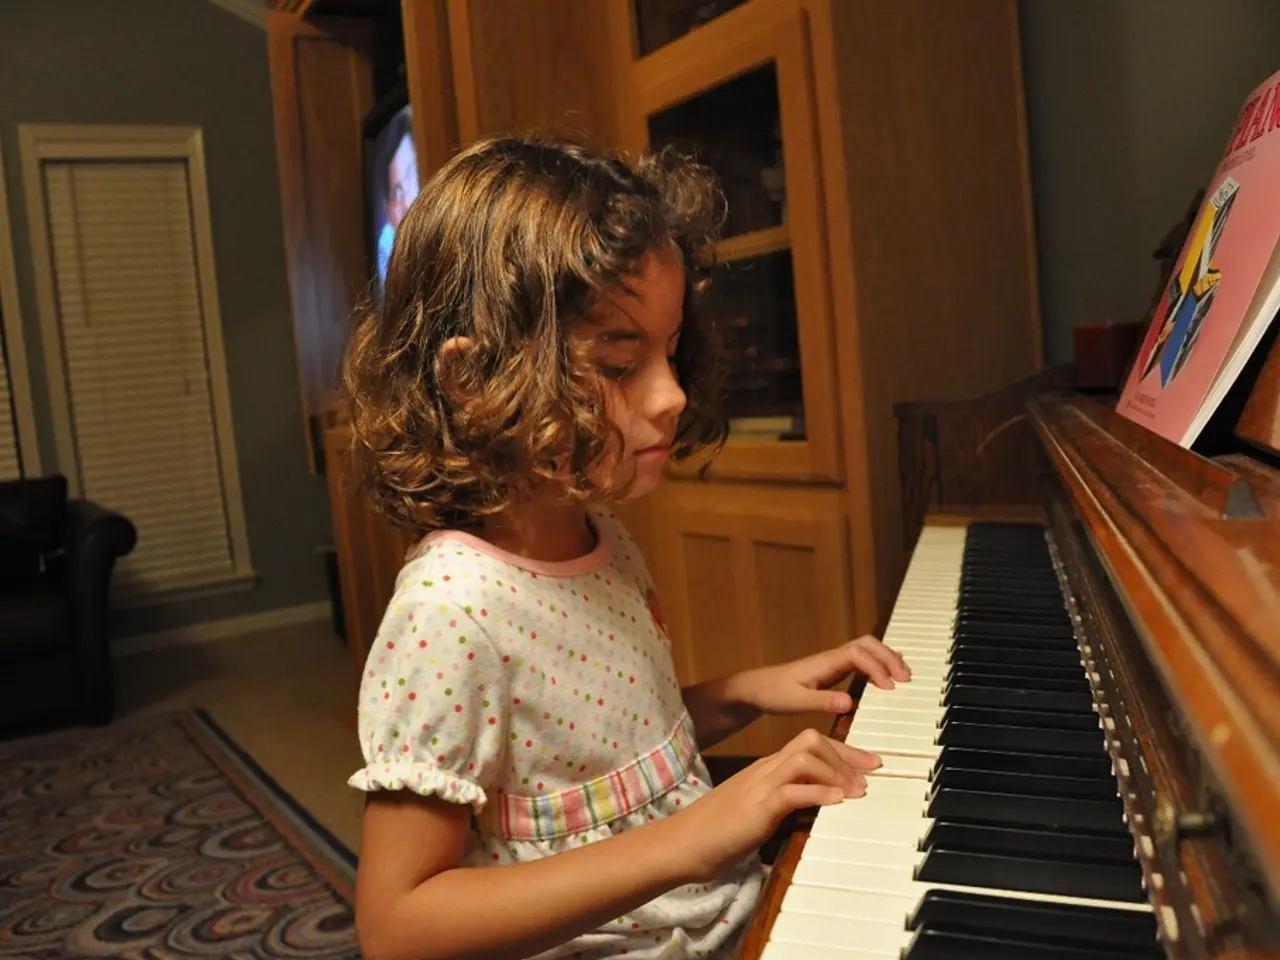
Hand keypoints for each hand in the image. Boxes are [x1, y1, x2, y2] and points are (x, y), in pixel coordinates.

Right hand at [673, 729, 880, 882]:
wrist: (683, 842)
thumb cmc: (719, 832)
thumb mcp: (760, 812)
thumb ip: (786, 803)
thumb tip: (818, 807)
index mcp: (767, 769)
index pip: (810, 744)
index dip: (843, 750)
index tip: (869, 764)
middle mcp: (765, 770)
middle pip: (811, 740)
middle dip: (846, 754)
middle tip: (871, 774)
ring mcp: (759, 785)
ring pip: (804, 757)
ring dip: (836, 772)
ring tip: (856, 791)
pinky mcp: (756, 807)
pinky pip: (791, 791)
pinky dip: (817, 793)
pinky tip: (835, 801)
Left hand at [746, 635, 910, 716]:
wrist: (757, 688)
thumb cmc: (774, 694)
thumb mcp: (796, 701)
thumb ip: (822, 702)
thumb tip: (850, 702)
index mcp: (825, 662)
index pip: (858, 654)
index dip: (877, 667)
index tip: (890, 687)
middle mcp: (832, 658)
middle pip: (867, 645)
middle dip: (889, 657)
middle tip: (907, 679)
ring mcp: (834, 662)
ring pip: (866, 649)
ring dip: (887, 658)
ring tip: (905, 676)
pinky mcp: (834, 670)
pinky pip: (862, 660)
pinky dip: (878, 664)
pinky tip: (888, 676)